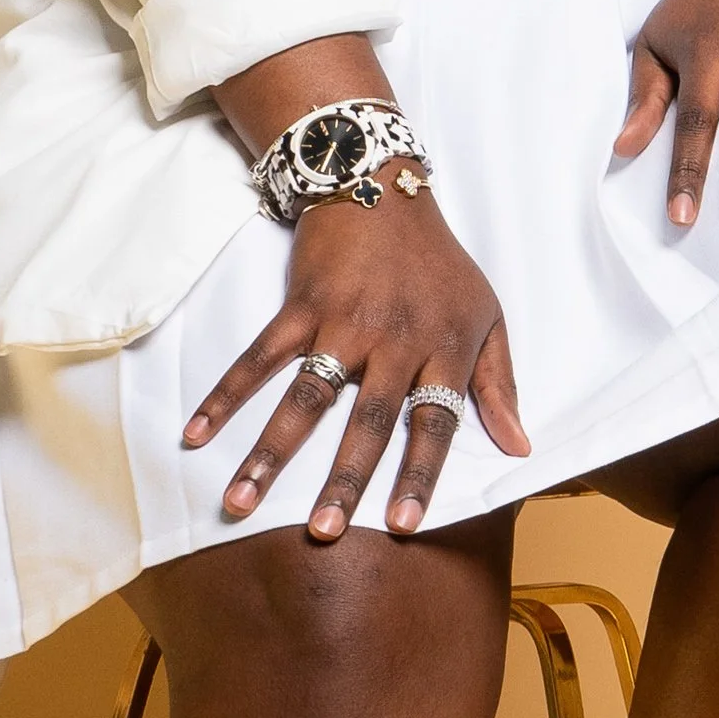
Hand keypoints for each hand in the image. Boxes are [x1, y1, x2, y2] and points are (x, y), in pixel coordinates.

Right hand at [182, 186, 528, 540]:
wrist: (383, 187)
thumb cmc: (440, 263)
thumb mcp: (487, 316)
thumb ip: (498, 385)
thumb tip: (521, 448)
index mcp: (443, 347)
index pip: (434, 421)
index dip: (420, 474)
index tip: (404, 525)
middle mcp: (394, 340)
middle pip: (369, 421)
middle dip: (344, 479)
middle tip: (323, 530)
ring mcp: (343, 322)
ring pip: (306, 397)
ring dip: (271, 452)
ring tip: (240, 500)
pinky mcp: (301, 305)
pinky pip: (259, 357)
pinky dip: (226, 395)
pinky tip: (197, 433)